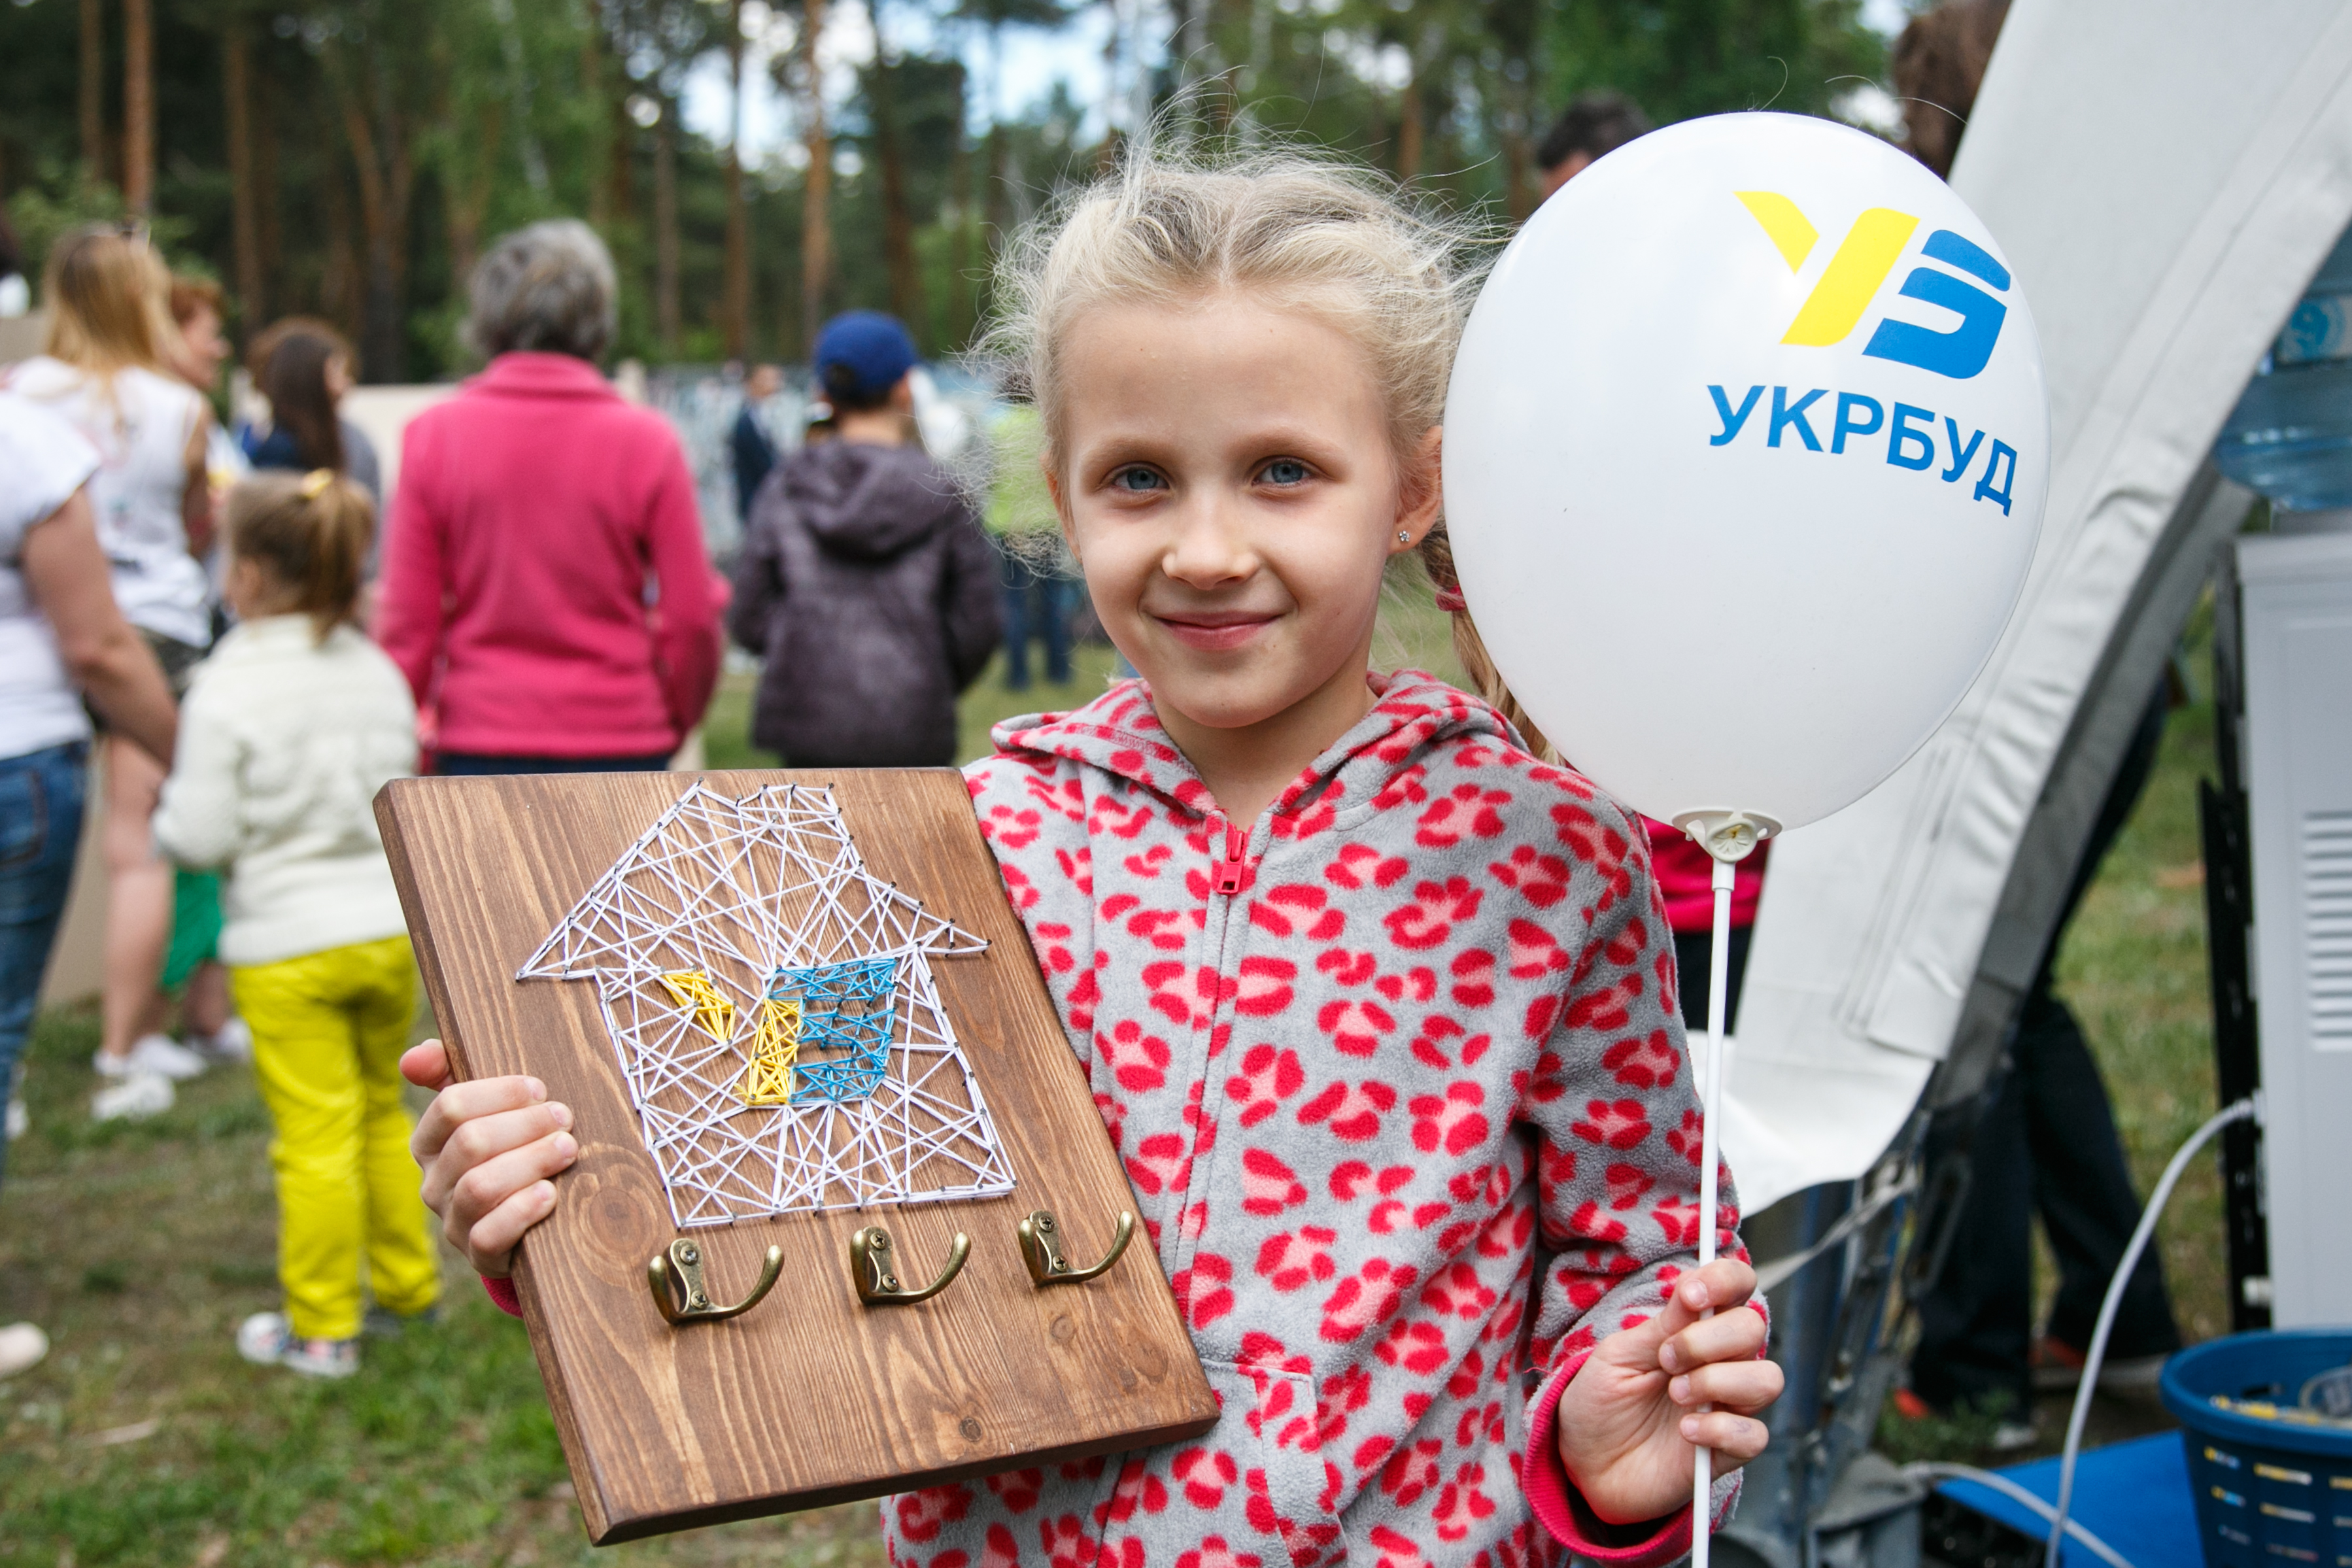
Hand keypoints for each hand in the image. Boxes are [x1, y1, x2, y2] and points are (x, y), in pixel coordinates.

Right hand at [401, 1039, 577, 1277]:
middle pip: (470, 1143)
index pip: (451, 1106)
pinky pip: (489, 1236)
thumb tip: (415, 1056)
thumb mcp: (486, 1109)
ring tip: (566, 1148)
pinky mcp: (479, 1255)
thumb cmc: (509, 1148)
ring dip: (530, 1161)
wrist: (528, 1221)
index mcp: (429, 1142)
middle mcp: (433, 1183)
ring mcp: (454, 1222)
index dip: (500, 1093)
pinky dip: (522, 1211)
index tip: (539, 1089)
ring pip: (480, 1187)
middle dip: (524, 1125)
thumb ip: (450, 1071)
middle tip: (564, 1118)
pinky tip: (550, 1194)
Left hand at [1552, 1259, 1781, 1526]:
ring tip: (1676, 1395)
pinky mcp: (1729, 1450)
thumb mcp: (1617, 1356)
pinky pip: (1754, 1434)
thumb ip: (1660, 1327)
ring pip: (1767, 1379)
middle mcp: (1721, 1361)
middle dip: (1707, 1339)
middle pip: (1753, 1328)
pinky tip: (1686, 1432)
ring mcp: (1729, 1405)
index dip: (1724, 1280)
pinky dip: (1720, 1429)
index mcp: (1695, 1327)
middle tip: (1665, 1359)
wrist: (1586, 1464)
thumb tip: (1692, 1290)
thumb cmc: (1601, 1402)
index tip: (1690, 1296)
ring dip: (1717, 1381)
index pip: (1735, 1286)